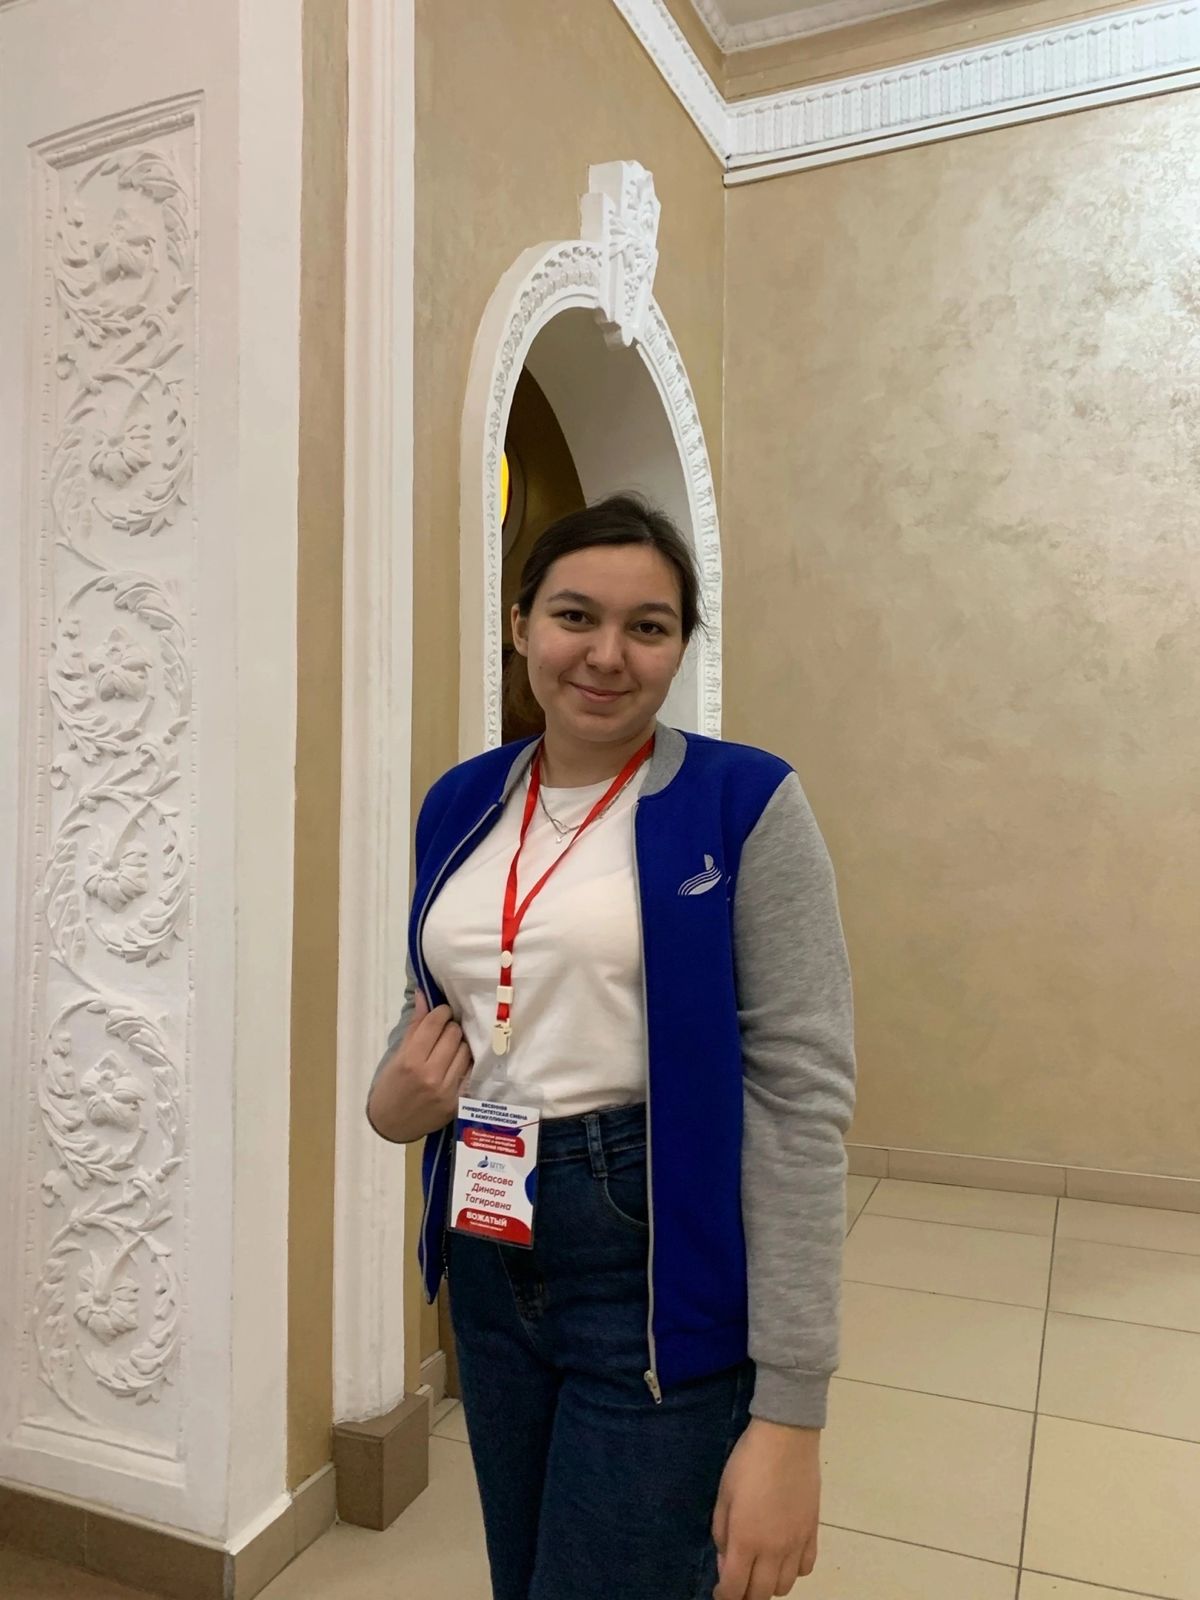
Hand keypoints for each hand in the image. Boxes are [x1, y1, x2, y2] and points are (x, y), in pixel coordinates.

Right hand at [367, 990, 473, 1141]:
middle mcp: (431, 1074)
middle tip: (443, 1033)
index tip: (440, 1014)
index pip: (436, 1022)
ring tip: (449, 1049)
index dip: (440, 1012)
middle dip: (450, 1027)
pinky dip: (465, 1063)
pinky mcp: (458, 1101)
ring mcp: (447, 1090)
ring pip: (465, 1050)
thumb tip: (424, 995)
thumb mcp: (397, 1055)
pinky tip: (456, 1063)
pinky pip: (471, 1070)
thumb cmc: (391, 1086)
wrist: (393, 1123)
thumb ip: (415, 1025)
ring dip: (459, 1045)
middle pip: (454, 1033)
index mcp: (411, 1060)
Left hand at [712, 1419, 820, 1598]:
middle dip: (745, 1594)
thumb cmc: (747, 1462)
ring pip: (785, 1586)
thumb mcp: (724, 1496)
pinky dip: (793, 1571)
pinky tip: (784, 1557)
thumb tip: (727, 1562)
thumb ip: (722, 1534)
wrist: (786, 1439)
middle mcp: (773, 1549)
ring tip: (760, 1569)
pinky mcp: (813, 1532)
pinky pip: (806, 1568)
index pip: (735, 1588)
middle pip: (761, 1594)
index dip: (724, 1596)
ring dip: (770, 1585)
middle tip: (738, 1582)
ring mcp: (796, 1543)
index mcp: (746, 1540)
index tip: (720, 1592)